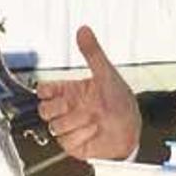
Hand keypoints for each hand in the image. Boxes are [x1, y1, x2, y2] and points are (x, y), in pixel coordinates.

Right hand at [36, 26, 139, 159]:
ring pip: (55, 126)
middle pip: (43, 109)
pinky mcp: (73, 144)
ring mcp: (69, 127)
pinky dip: (84, 135)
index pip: (43, 90)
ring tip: (94, 118)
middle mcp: (67, 109)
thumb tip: (84, 30)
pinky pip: (67, 141)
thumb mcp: (106, 73)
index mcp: (70, 91)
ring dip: (78, 122)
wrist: (132, 127)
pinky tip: (95, 130)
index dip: (46, 91)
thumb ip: (92, 52)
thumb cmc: (120, 100)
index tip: (57, 90)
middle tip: (75, 104)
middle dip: (60, 108)